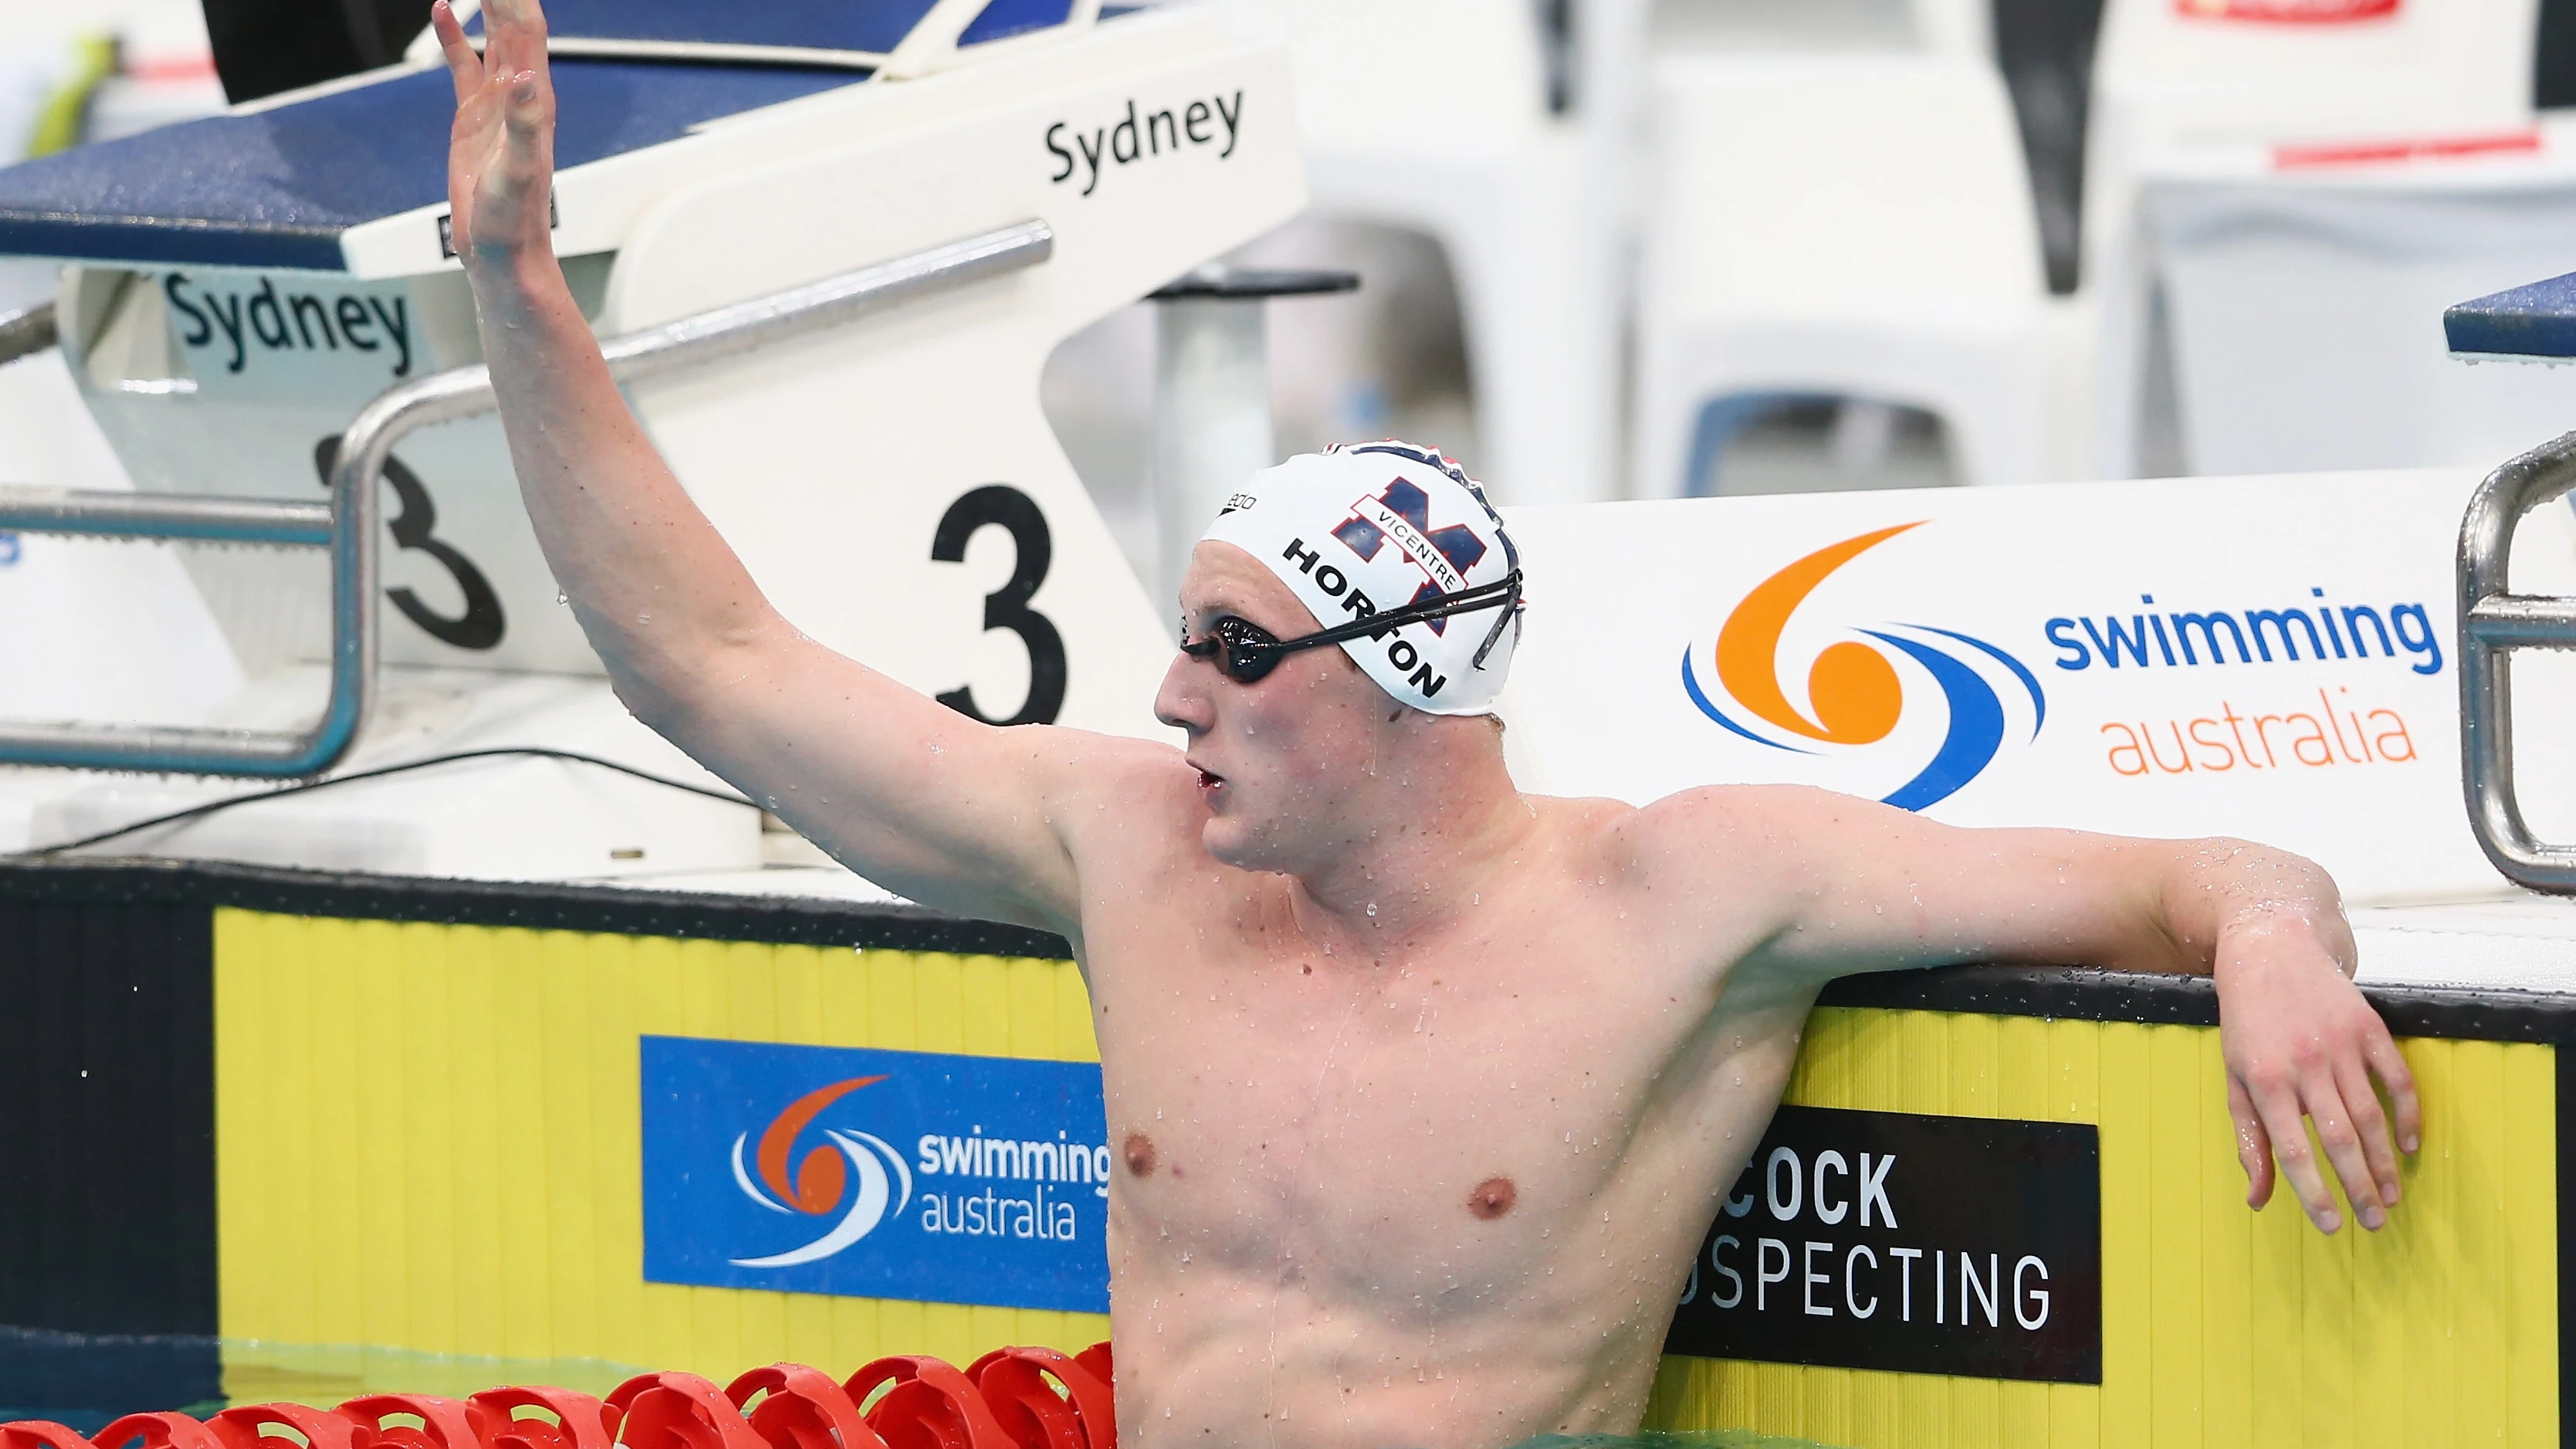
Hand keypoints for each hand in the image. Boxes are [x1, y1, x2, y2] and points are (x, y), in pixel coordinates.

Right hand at [433, 0, 554, 267]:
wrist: (503, 252)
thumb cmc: (515, 220)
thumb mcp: (520, 171)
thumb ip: (526, 124)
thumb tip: (528, 78)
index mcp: (535, 101)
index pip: (528, 30)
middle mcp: (521, 94)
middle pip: (514, 23)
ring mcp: (497, 103)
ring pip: (493, 37)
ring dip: (486, 2)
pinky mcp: (473, 117)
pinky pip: (464, 64)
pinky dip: (454, 35)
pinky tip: (442, 8)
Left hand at [2216, 914, 2419, 1233]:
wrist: (2271, 951)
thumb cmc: (2247, 1023)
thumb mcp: (2234, 1076)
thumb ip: (2249, 1138)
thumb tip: (2257, 1198)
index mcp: (2264, 1079)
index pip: (2292, 1149)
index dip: (2314, 1192)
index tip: (2332, 1225)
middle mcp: (2304, 1063)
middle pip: (2339, 1138)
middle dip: (2360, 1187)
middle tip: (2374, 1222)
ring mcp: (2340, 1044)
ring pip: (2371, 1115)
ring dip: (2385, 1162)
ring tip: (2392, 1197)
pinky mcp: (2369, 1027)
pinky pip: (2397, 1079)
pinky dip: (2409, 1114)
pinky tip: (2411, 1145)